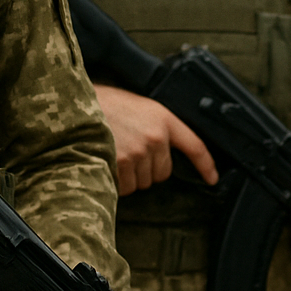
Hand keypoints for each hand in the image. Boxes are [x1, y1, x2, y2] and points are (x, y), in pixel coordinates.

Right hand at [94, 85, 217, 195]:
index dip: (206, 164)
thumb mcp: (138, 107)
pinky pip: (125, 187)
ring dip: (129, 176)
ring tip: (114, 153)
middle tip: (127, 151)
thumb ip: (156, 127)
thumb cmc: (105, 105)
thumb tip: (163, 152)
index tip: (212, 178)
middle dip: (147, 169)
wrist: (77, 103)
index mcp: (164, 118)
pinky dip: (115, 181)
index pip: (195, 145)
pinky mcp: (122, 163)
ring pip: (142, 182)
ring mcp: (140, 151)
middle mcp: (156, 136)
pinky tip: (106, 162)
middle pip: (162, 172)